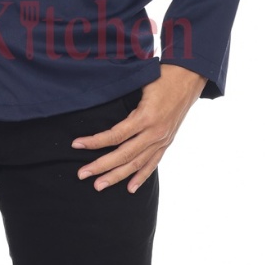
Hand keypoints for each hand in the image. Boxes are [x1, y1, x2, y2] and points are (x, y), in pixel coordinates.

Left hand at [71, 64, 206, 192]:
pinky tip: (130, 188)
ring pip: (137, 163)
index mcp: (145, 116)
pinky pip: (153, 163)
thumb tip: (98, 98)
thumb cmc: (161, 76)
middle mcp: (154, 132)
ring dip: (117, 176)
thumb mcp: (140, 82)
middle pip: (124, 154)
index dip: (95, 141)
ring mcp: (162, 140)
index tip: (76, 144)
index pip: (115, 135)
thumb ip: (123, 96)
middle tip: (82, 174)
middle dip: (101, 166)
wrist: (188, 79)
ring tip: (99, 185)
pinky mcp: (167, 142)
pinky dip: (141, 176)